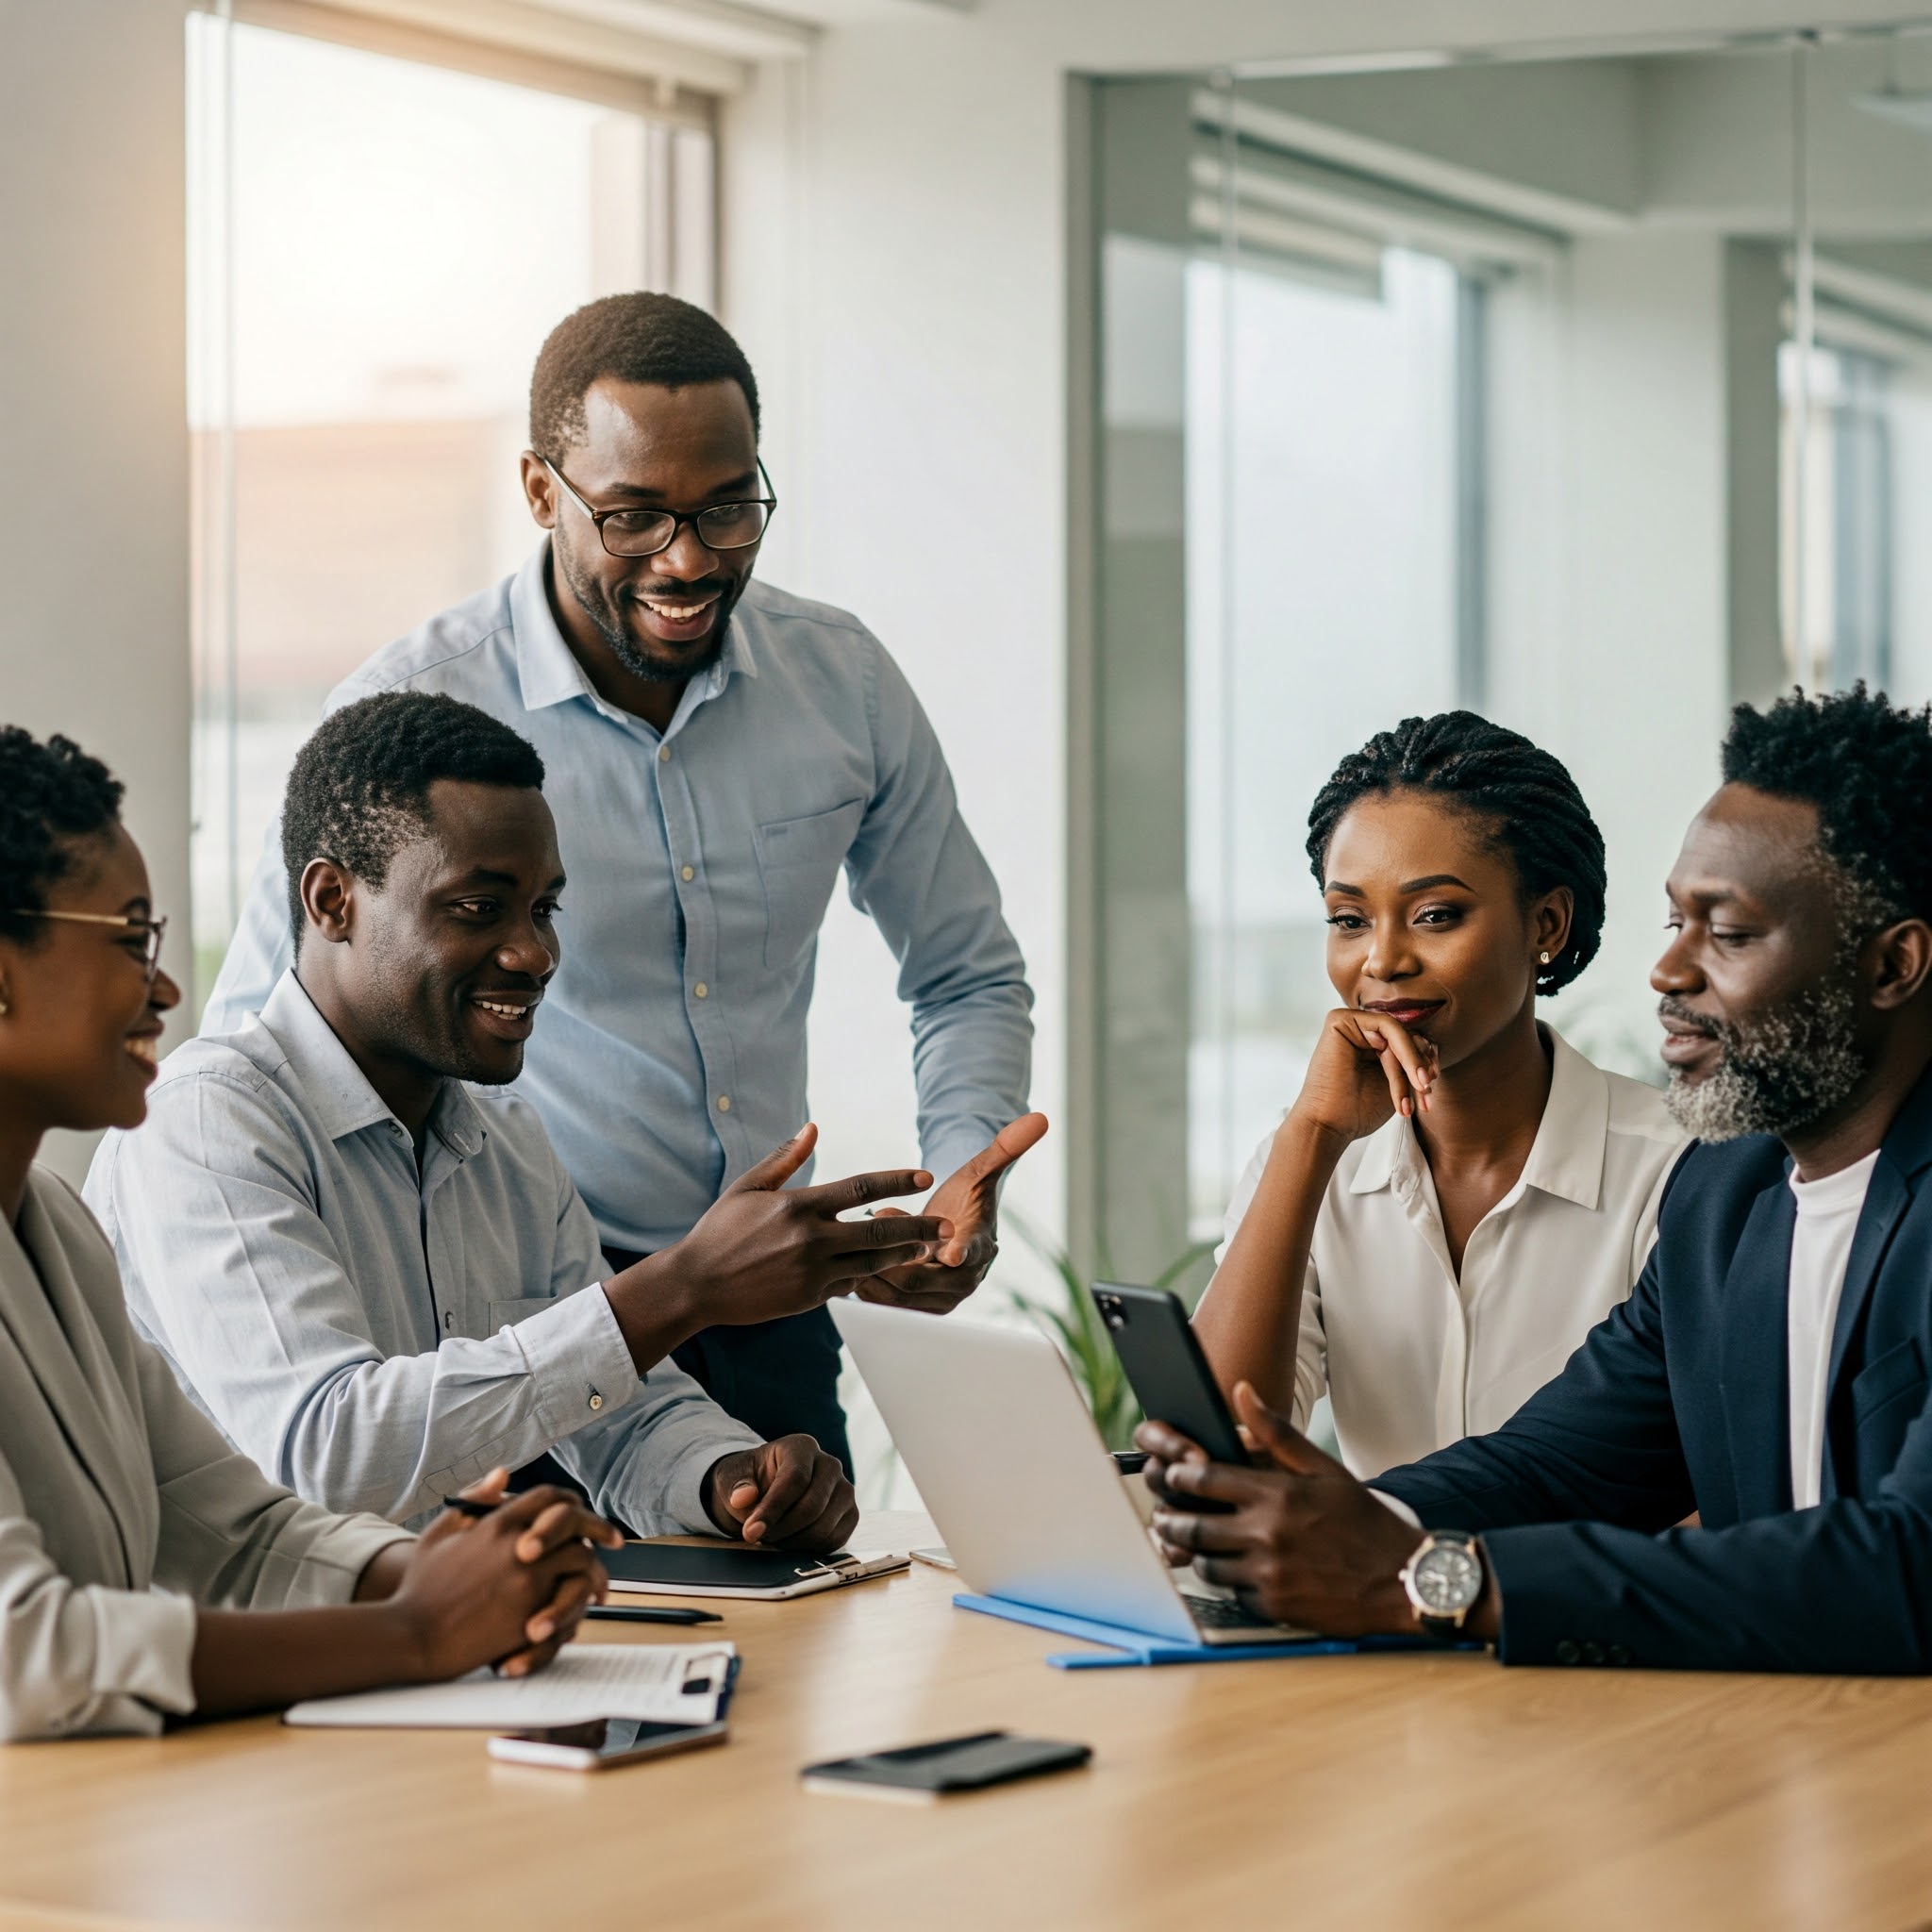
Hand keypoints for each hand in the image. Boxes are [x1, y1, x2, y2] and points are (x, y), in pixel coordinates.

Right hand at [388, 1476, 621, 1680]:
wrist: (410, 1635)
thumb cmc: (419, 1587)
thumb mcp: (438, 1534)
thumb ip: (473, 1501)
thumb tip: (503, 1474)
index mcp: (496, 1522)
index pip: (548, 1497)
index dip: (570, 1502)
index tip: (584, 1512)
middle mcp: (517, 1543)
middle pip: (575, 1523)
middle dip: (599, 1528)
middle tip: (614, 1540)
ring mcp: (527, 1577)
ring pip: (580, 1558)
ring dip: (594, 1566)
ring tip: (599, 1579)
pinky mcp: (531, 1610)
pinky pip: (572, 1596)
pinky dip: (582, 1597)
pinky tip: (584, 1605)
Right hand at [606, 1126, 956, 1363]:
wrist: (696, 1284)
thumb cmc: (720, 1230)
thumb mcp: (748, 1187)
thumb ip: (786, 1159)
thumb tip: (813, 1128)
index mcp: (799, 1205)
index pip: (860, 1187)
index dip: (895, 1180)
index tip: (923, 1176)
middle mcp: (811, 1239)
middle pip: (879, 1229)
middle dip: (918, 1227)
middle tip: (946, 1225)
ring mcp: (813, 1272)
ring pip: (872, 1261)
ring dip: (903, 1254)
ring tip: (927, 1247)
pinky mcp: (810, 1298)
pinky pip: (851, 1284)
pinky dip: (869, 1275)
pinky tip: (884, 1268)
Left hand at [702, 1435, 859, 1552]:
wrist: (766, 1489)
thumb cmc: (750, 1480)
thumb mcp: (732, 1477)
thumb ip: (736, 1486)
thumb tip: (742, 1498)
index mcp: (802, 1447)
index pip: (795, 1479)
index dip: (772, 1509)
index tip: (750, 1533)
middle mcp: (830, 1464)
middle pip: (813, 1506)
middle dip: (782, 1529)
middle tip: (758, 1538)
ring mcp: (844, 1489)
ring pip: (824, 1527)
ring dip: (793, 1542)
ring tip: (772, 1537)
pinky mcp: (850, 1514)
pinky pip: (835, 1541)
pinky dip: (809, 1549)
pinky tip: (790, 1541)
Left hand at [857, 1112, 1049, 1313]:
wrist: (955, 1229)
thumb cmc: (966, 1197)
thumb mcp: (980, 1171)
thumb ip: (1005, 1148)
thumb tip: (1040, 1118)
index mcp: (980, 1246)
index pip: (972, 1251)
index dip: (962, 1251)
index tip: (953, 1253)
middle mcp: (964, 1280)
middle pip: (922, 1279)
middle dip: (891, 1257)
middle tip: (872, 1229)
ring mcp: (943, 1300)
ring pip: (899, 1296)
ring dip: (875, 1270)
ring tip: (858, 1245)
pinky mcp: (921, 1310)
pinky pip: (888, 1305)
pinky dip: (870, 1286)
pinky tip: (855, 1263)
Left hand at [1136, 1384, 1422, 1636]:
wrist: (1404, 1579)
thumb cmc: (1364, 1521)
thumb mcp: (1325, 1469)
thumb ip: (1277, 1433)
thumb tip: (1241, 1392)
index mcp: (1276, 1494)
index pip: (1203, 1479)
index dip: (1179, 1477)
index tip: (1174, 1477)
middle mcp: (1267, 1534)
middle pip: (1193, 1526)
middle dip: (1173, 1519)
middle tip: (1169, 1515)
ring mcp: (1269, 1574)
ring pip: (1207, 1564)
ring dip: (1200, 1553)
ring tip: (1202, 1544)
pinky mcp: (1275, 1607)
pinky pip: (1233, 1594)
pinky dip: (1232, 1583)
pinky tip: (1241, 1572)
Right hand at [1289, 1009, 1438, 1149]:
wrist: (1329, 1126)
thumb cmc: (1358, 1110)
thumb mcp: (1396, 1084)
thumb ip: (1411, 1062)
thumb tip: (1434, 1044)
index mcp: (1368, 1044)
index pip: (1406, 1043)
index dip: (1425, 1062)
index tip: (1430, 1091)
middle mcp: (1358, 1030)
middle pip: (1405, 1037)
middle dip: (1421, 1065)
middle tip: (1427, 1091)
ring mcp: (1349, 1022)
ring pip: (1399, 1034)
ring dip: (1413, 1064)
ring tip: (1420, 1090)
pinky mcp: (1341, 1019)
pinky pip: (1388, 1026)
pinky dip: (1404, 1051)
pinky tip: (1410, 1078)